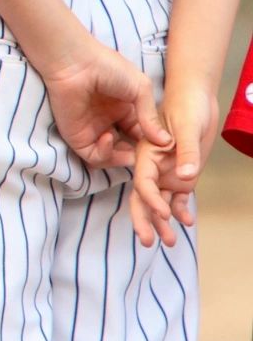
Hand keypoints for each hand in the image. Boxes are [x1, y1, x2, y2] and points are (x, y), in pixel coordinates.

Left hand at [35, 33, 169, 169]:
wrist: (75, 61)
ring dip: (124, 159)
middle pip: (129, 150)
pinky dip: (105, 153)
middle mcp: (109, 122)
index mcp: (124, 110)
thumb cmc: (107, 67)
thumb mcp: (139, 89)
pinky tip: (108, 137)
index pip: (143, 136)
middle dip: (141, 157)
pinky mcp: (77, 136)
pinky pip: (94, 156)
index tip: (166, 150)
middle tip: (151, 158)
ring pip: (113, 158)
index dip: (154, 145)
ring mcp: (93, 131)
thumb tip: (166, 142)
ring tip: (132, 151)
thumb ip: (150, 117)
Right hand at [130, 88, 216, 248]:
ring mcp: (167, 172)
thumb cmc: (187, 106)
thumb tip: (185, 178)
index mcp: (147, 153)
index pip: (143, 182)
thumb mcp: (188, 127)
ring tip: (170, 241)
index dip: (151, 199)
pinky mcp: (181, 175)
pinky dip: (180, 210)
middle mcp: (153, 166)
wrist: (196, 98)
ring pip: (159, 201)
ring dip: (162, 221)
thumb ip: (185, 151)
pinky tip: (187, 221)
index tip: (163, 214)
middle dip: (144, 220)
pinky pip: (177, 197)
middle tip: (147, 241)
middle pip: (143, 197)